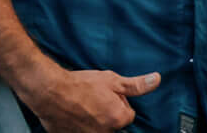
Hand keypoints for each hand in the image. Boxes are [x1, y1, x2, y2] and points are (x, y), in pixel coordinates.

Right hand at [27, 68, 158, 131]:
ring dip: (94, 121)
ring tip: (83, 107)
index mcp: (118, 118)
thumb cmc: (80, 84)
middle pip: (113, 124)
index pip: (128, 114)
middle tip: (94, 100)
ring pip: (99, 130)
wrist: (50, 91)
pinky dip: (81, 126)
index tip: (107, 95)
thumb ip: (136, 85)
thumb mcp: (112, 80)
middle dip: (107, 114)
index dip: (119, 102)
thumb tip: (156, 80)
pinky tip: (75, 115)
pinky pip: (84, 132)